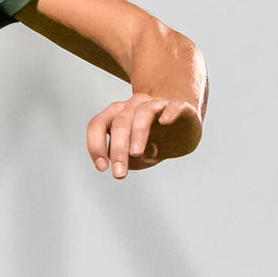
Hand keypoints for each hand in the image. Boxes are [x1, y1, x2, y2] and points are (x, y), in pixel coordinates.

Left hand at [86, 93, 202, 178]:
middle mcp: (132, 105)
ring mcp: (156, 103)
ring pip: (143, 113)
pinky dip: (169, 112)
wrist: (181, 136)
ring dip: (138, 134)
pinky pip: (173, 105)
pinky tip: (166, 122)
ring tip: (136, 154)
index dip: (96, 145)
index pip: (97, 124)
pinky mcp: (178, 105)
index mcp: (115, 115)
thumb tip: (125, 159)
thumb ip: (126, 158)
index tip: (102, 168)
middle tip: (119, 173)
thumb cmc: (152, 145)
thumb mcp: (134, 157)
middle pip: (119, 121)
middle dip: (118, 148)